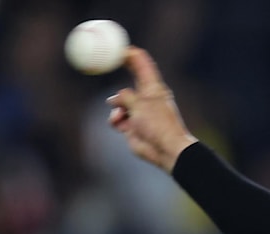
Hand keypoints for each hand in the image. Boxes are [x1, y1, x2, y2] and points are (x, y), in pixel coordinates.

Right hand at [107, 47, 198, 171]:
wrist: (164, 150)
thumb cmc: (157, 125)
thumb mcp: (140, 104)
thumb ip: (125, 96)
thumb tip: (114, 99)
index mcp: (153, 88)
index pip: (142, 65)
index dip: (131, 54)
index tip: (118, 47)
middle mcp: (146, 97)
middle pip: (132, 77)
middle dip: (121, 70)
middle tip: (105, 60)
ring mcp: (139, 111)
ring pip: (119, 101)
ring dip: (116, 107)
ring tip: (122, 115)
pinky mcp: (132, 125)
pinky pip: (116, 117)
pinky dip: (115, 120)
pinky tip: (121, 125)